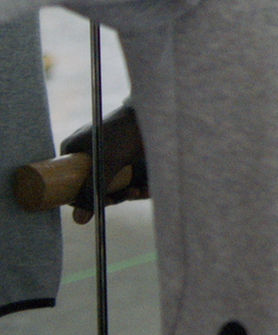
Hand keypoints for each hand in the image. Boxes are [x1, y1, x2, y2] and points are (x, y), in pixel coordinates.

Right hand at [58, 105, 146, 222]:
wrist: (153, 114)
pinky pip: (123, 179)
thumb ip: (93, 189)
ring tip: (138, 191)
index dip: (82, 198)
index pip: (68, 182)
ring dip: (124, 193)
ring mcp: (104, 156)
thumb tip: (78, 221)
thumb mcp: (106, 162)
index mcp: (72, 150)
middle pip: (91, 186)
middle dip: (109, 196)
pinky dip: (133, 186)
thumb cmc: (125, 133)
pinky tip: (145, 189)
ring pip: (109, 184)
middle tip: (125, 196)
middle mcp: (86, 154)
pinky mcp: (123, 158)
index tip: (100, 203)